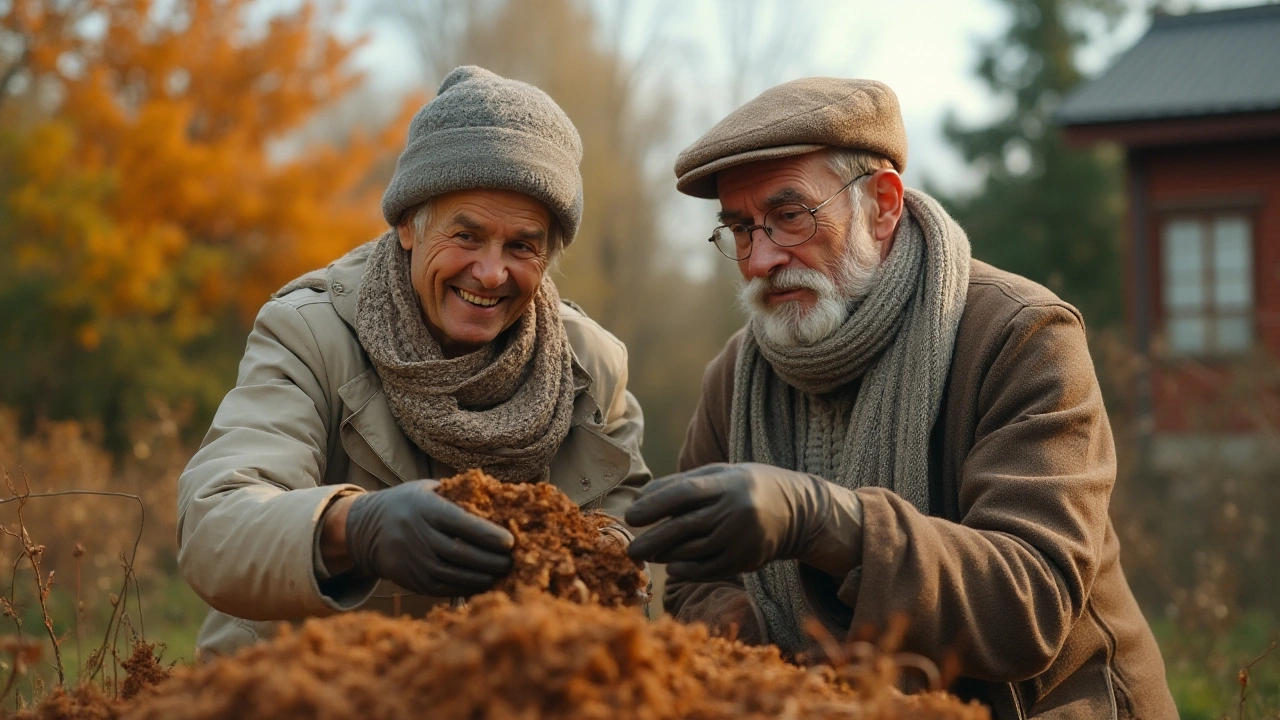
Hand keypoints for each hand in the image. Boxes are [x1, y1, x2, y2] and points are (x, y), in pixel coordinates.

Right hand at [344, 479, 513, 596]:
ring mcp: (413, 561)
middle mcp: (417, 535)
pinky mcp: (411, 580)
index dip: (488, 534)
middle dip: (491, 559)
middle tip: (513, 560)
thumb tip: (499, 498)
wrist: (366, 529)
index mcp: (425, 508)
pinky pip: (443, 588)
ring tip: (503, 573)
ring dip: (482, 576)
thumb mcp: (427, 489)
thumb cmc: (408, 504)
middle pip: (461, 553)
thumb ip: (457, 494)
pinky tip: (483, 583)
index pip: (461, 523)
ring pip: (454, 574)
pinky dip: (466, 588)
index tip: (510, 541)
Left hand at [625, 463, 862, 579]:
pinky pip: (709, 569)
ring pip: (693, 551)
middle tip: (630, 550)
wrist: (797, 511)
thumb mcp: (719, 474)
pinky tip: (672, 566)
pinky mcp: (746, 560)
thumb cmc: (745, 487)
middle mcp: (735, 511)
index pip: (685, 493)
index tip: (631, 516)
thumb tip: (641, 499)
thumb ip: (681, 484)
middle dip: (652, 539)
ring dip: (666, 555)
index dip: (655, 505)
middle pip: (684, 528)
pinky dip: (686, 570)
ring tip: (647, 553)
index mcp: (727, 484)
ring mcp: (741, 538)